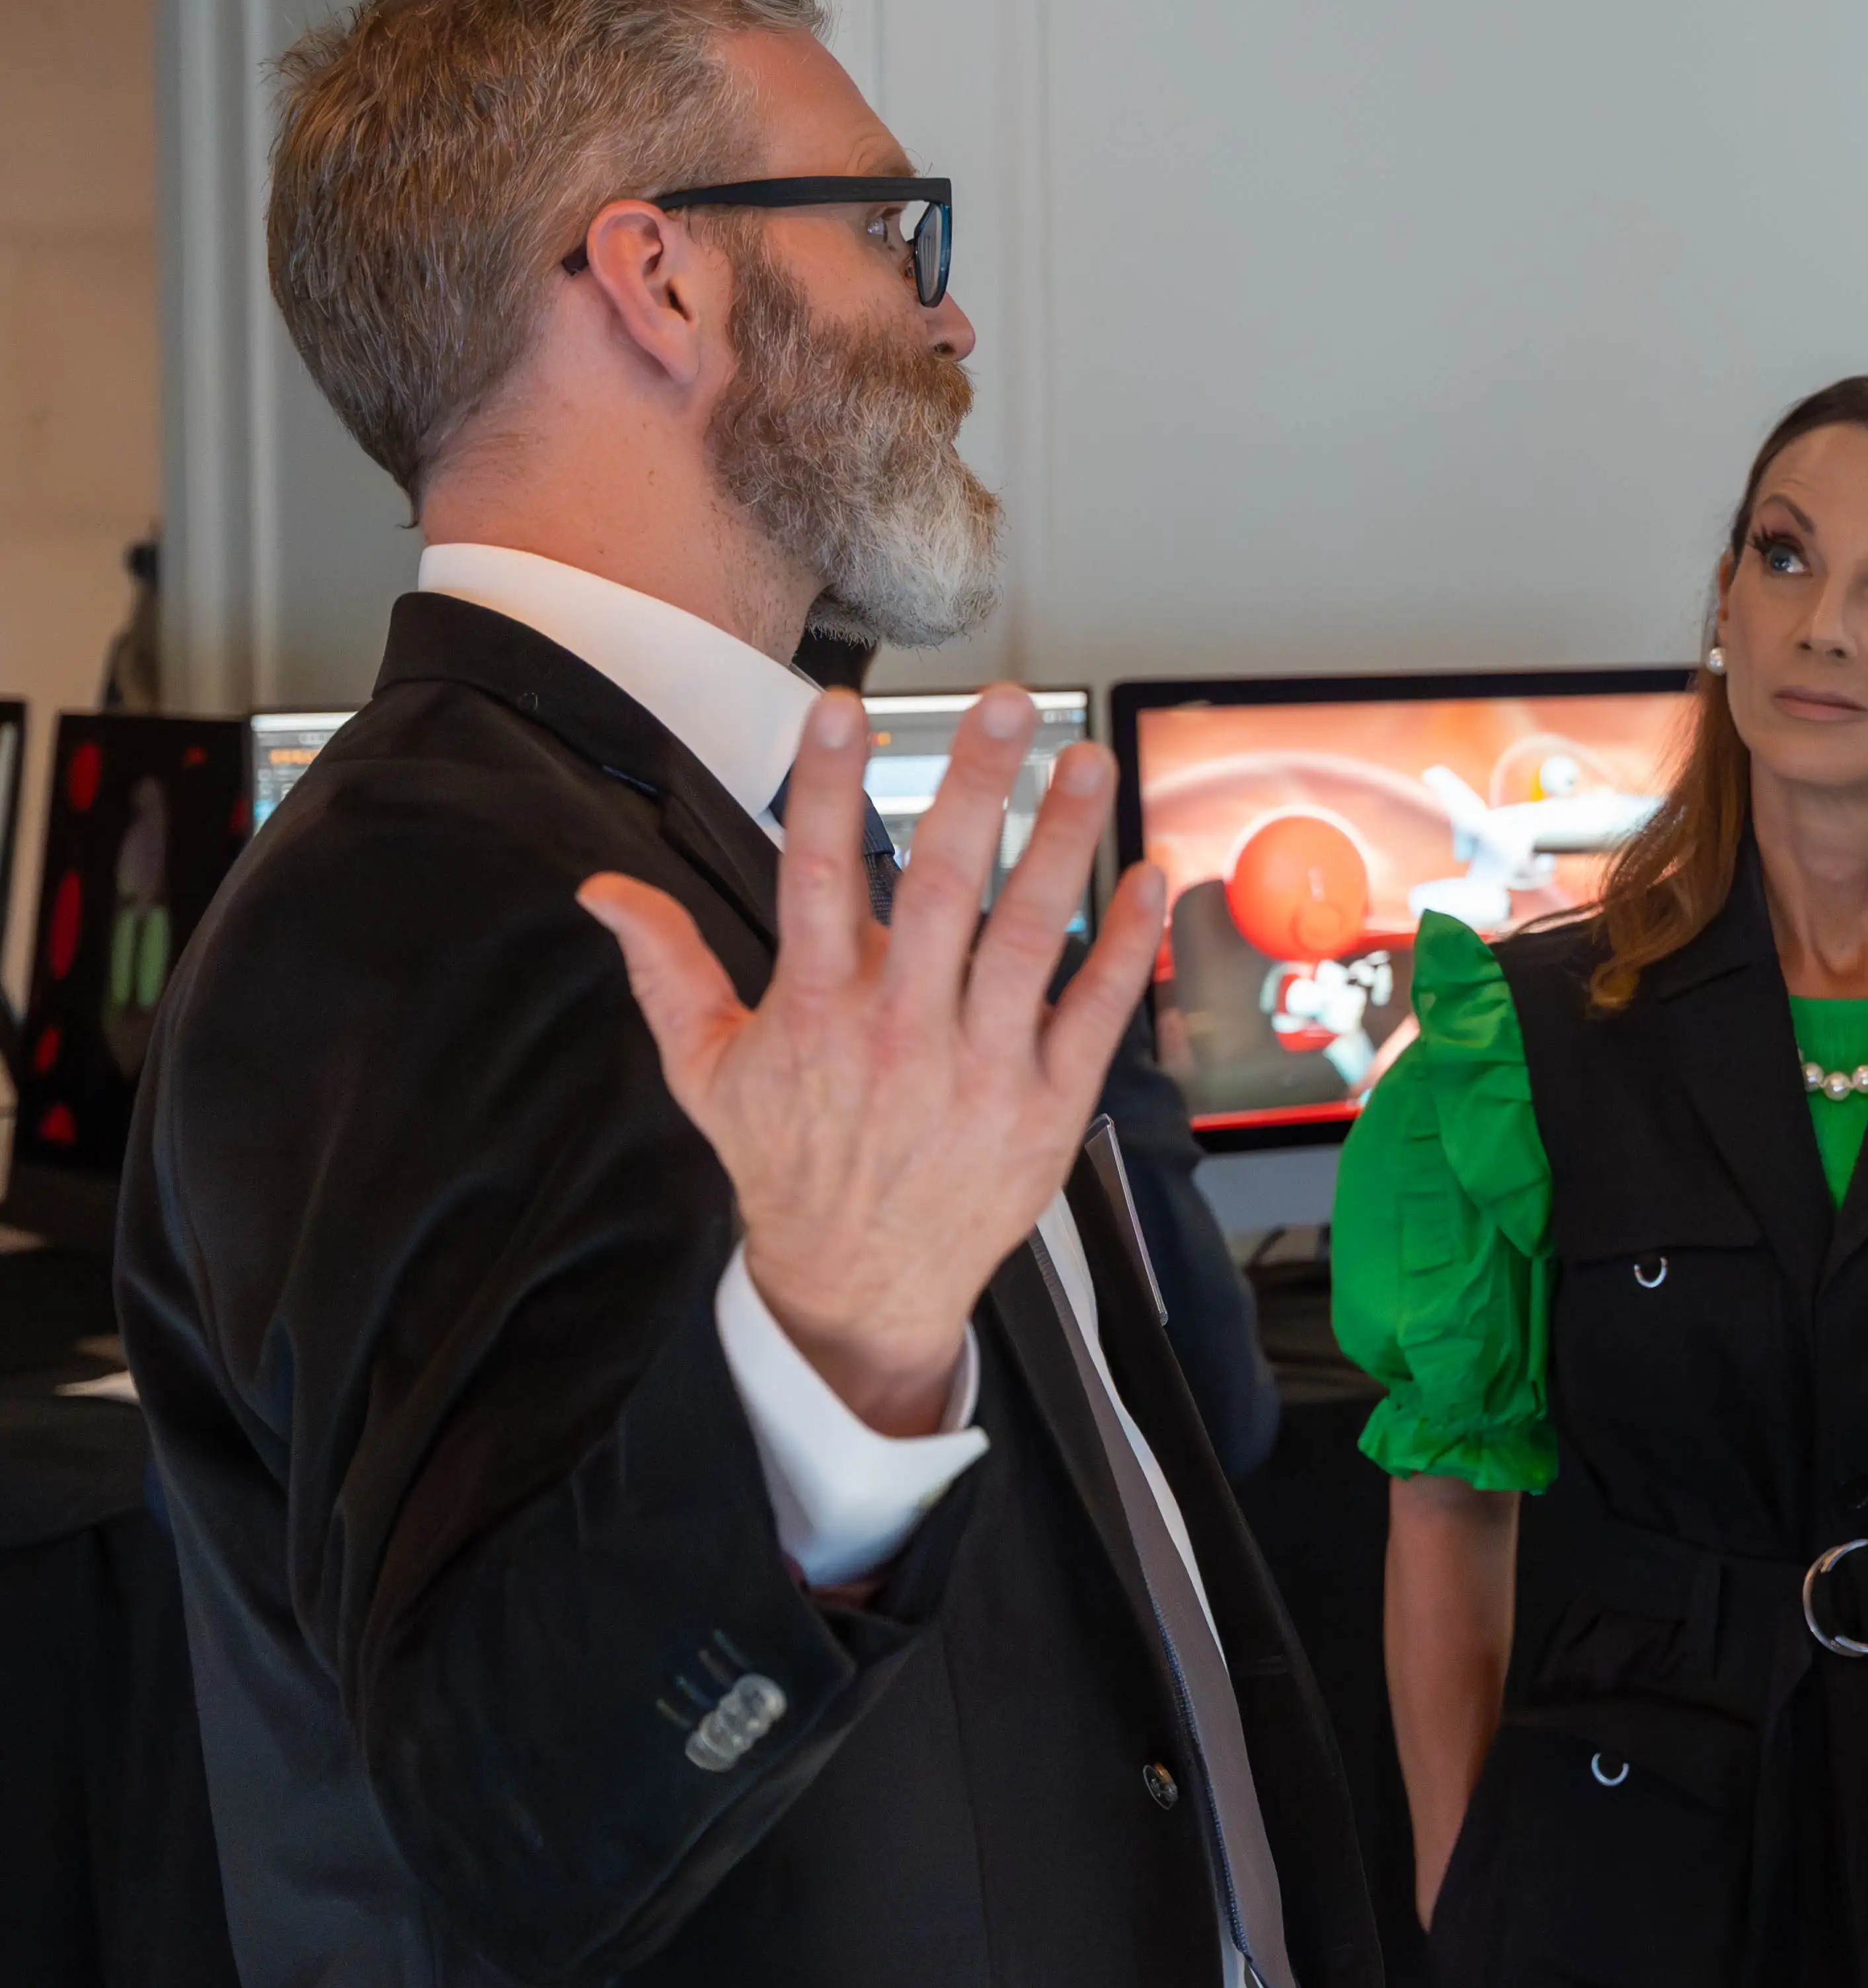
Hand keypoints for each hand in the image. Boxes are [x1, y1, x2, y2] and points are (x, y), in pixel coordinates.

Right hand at [581, 686, 1165, 1437]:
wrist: (858, 1284)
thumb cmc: (787, 1162)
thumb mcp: (706, 1071)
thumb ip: (666, 968)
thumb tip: (601, 890)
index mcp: (815, 1012)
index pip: (816, 876)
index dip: (827, 786)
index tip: (841, 708)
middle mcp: (900, 1033)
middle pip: (943, 889)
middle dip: (976, 788)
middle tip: (1012, 703)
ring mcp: (982, 1069)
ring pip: (1029, 937)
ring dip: (1063, 845)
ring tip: (1085, 764)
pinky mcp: (1049, 1106)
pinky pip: (1095, 1012)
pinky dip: (1125, 945)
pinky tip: (1146, 876)